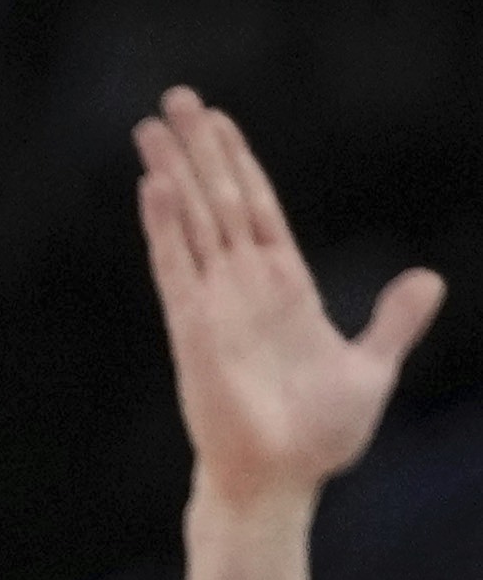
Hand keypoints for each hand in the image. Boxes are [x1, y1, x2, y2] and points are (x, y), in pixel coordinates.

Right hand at [141, 88, 441, 524]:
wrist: (282, 480)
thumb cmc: (318, 435)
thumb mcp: (370, 367)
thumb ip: (393, 321)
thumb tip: (427, 279)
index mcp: (283, 287)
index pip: (257, 209)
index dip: (239, 164)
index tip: (216, 123)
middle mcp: (243, 286)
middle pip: (219, 200)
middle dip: (198, 149)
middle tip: (175, 98)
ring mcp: (214, 304)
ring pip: (192, 222)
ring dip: (173, 173)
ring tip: (152, 127)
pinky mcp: (194, 329)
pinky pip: (176, 267)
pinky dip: (165, 227)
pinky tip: (153, 188)